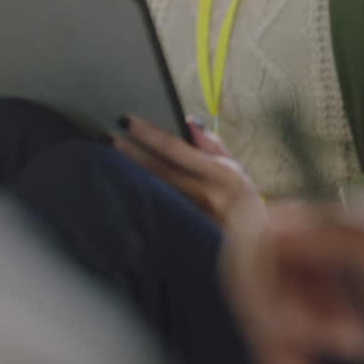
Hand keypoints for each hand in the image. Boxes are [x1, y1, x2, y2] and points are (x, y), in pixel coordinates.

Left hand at [113, 116, 260, 227]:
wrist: (256, 242)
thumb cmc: (243, 201)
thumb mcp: (235, 168)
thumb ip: (211, 144)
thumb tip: (188, 123)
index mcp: (221, 173)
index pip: (176, 148)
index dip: (149, 133)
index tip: (127, 121)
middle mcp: (205, 194)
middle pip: (157, 169)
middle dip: (130, 152)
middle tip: (107, 138)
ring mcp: (192, 215)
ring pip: (153, 189)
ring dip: (130, 173)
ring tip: (109, 158)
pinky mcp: (183, 229)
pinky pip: (156, 207)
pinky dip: (138, 194)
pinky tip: (123, 185)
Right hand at [227, 197, 363, 363]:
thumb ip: (336, 238)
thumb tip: (265, 221)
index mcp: (358, 219)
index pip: (277, 229)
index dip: (256, 265)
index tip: (268, 308)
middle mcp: (351, 249)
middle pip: (273, 268)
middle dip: (262, 304)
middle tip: (284, 346)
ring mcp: (358, 289)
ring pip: (285, 302)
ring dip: (273, 333)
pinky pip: (307, 333)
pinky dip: (289, 350)